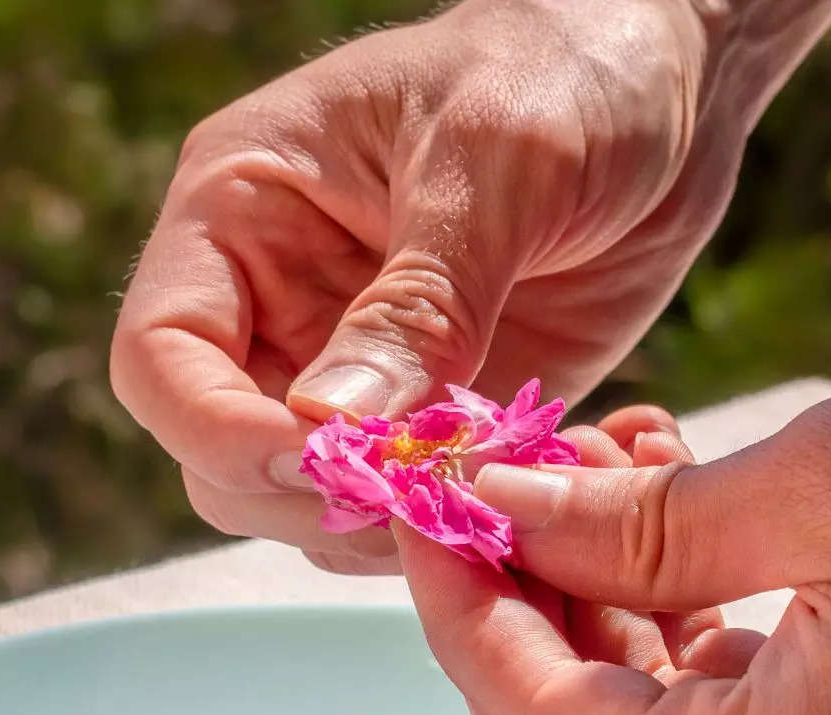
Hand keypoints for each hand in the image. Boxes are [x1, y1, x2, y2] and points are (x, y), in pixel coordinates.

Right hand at [110, 0, 830, 572]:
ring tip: (493, 488)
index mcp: (239, 211)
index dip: (220, 430)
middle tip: (431, 492)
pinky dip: (455, 526)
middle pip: (222, 459)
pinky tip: (530, 485)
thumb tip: (325, 425)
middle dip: (311, 496)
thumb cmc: (563, 72)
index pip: (162, 357)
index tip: (327, 462)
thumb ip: (418, 297)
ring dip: (389, 527)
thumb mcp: (496, 162)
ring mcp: (349, 369)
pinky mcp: (432, 414)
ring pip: (309, 505)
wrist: (668, 82)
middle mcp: (272, 302)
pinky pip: (406, 508)